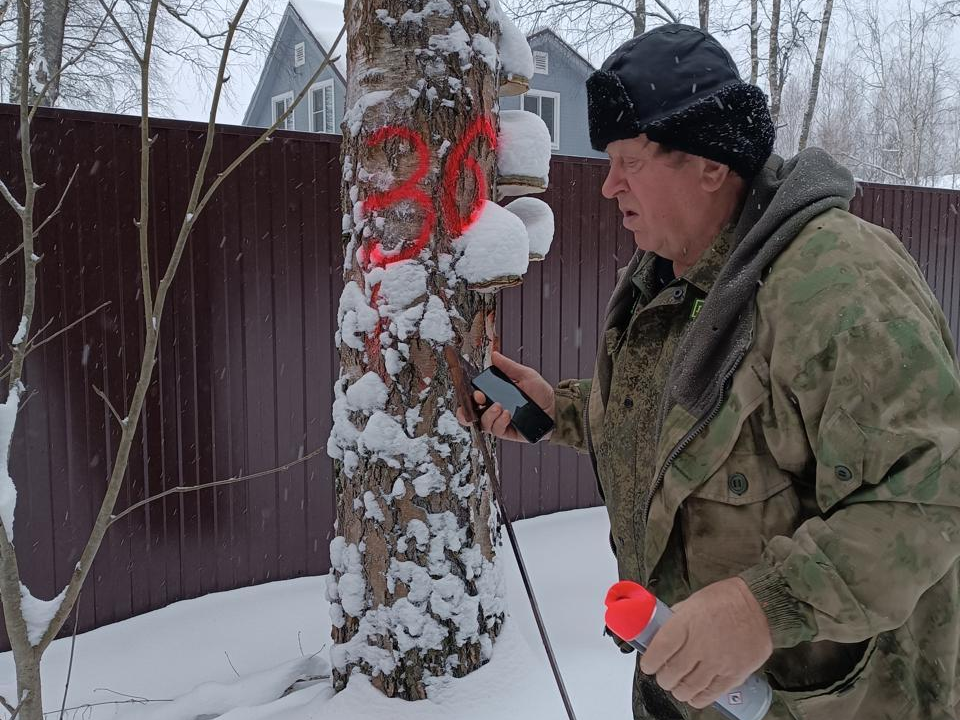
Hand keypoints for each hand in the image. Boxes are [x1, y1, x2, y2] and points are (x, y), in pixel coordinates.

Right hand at [456, 351, 554, 442]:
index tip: (476, 392)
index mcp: (494, 395)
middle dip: (467, 411)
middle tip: (479, 400)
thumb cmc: (540, 392)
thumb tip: (494, 355)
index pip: (474, 398)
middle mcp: (493, 410)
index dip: (469, 397)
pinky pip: (496, 431)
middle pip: (470, 415)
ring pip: (483, 424)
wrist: (555, 408)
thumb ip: (509, 366)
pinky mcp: (508, 432)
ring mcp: (499, 422)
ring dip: (488, 414)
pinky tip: (507, 415)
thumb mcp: (525, 375)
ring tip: (499, 406)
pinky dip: (499, 422)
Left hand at [639, 577, 772, 709]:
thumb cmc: (727, 599)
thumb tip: (663, 630)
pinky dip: (698, 698)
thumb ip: (677, 618)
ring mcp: (718, 661)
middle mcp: (701, 644)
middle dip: (663, 678)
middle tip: (663, 676)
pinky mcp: (735, 674)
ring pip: (689, 687)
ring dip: (678, 690)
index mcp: (687, 623)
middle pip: (672, 672)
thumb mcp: (694, 600)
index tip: (648, 665)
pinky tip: (693, 695)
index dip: (650, 662)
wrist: (760, 605)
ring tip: (676, 686)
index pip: (660, 649)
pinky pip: (711, 693)